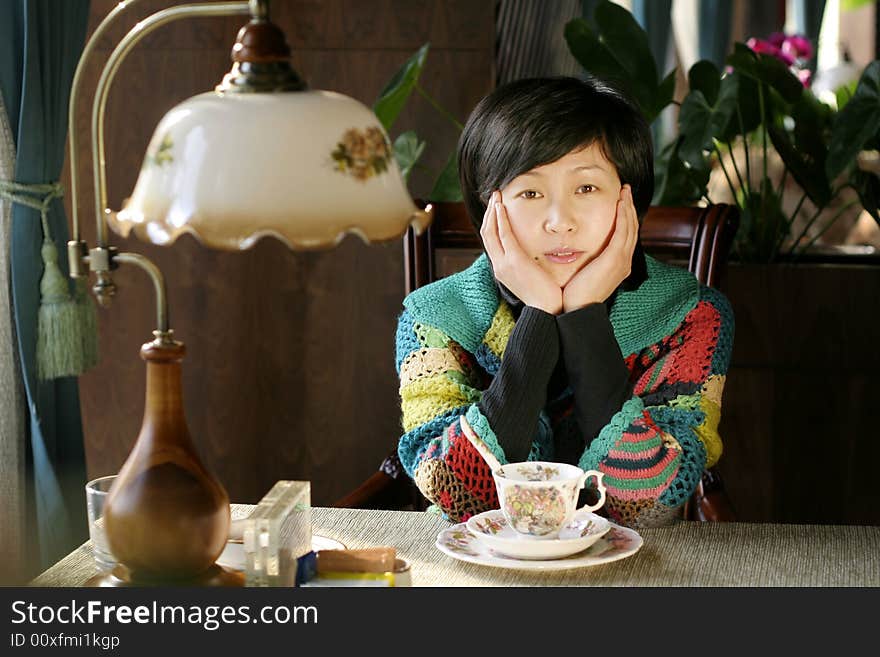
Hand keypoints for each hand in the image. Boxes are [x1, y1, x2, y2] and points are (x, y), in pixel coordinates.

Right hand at [481, 191, 562, 314]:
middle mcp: (499, 265)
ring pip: (491, 231)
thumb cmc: (545, 297)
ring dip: (493, 211)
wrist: (547, 311)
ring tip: (496, 196)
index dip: (492, 223)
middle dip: (489, 213)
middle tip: (494, 197)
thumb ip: (528, 265)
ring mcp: (503, 263)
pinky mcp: (514, 261)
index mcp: (502, 270)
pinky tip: (503, 206)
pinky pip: (503, 234)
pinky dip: (501, 218)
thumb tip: (534, 256)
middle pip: (486, 234)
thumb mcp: (532, 278)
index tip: (496, 209)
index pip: (492, 242)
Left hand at [561, 185, 638, 312]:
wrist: (575, 310)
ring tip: (624, 191)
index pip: (625, 236)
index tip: (620, 202)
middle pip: (631, 228)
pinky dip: (623, 215)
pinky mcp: (615, 259)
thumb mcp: (583, 273)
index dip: (625, 217)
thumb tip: (578, 250)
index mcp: (617, 265)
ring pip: (630, 227)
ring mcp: (622, 260)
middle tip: (625, 190)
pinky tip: (620, 203)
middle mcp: (624, 262)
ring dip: (627, 207)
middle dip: (629, 207)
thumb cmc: (574, 294)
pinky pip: (622, 231)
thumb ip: (586, 260)